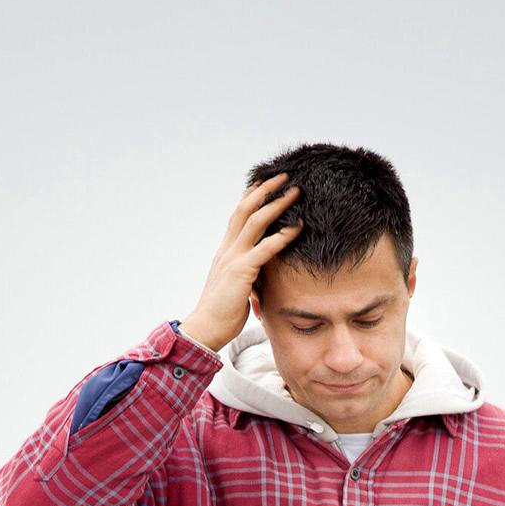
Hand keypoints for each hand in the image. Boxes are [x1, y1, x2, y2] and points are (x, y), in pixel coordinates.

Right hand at [181, 174, 302, 352]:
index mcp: (225, 251)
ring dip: (277, 204)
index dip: (252, 197)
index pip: (238, 216)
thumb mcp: (236, 287)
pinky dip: (282, 236)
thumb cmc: (222, 313)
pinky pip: (265, 248)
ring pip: (255, 221)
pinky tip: (298, 227)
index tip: (266, 183)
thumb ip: (247, 275)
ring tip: (295, 192)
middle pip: (246, 209)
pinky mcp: (241, 271)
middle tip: (284, 177)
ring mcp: (233, 258)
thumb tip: (260, 276)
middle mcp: (228, 249)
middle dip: (266, 190)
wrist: (206, 328)